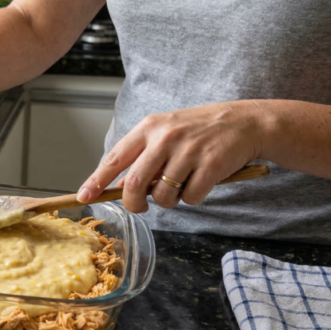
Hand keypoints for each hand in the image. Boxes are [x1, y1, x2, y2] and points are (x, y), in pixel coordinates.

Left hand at [77, 100, 269, 212]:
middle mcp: (166, 137)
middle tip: (140, 207)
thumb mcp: (166, 133)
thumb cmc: (199, 131)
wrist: (245, 122)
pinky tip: (202, 181)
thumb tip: (120, 186)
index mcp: (149, 127)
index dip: (97, 180)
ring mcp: (189, 150)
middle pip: (135, 183)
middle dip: (134, 203)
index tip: (84, 196)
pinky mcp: (211, 165)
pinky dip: (193, 198)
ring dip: (170, 200)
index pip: (115, 158)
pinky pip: (190, 198)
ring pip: (163, 196)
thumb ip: (143, 156)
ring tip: (182, 184)